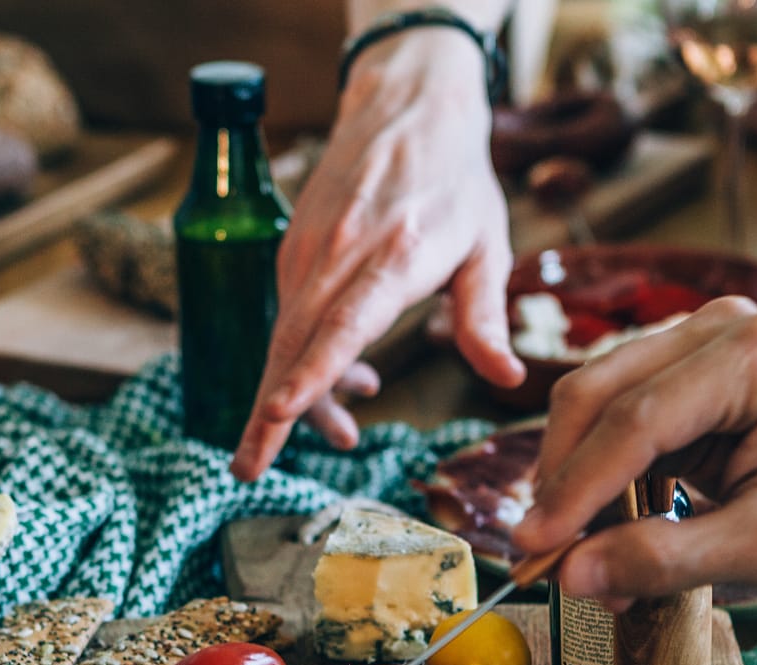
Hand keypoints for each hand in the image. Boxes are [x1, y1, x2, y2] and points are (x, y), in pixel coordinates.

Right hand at [230, 31, 523, 479]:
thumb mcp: (488, 245)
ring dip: (300, 394)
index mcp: (394, 253)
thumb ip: (488, 317)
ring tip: (345, 434)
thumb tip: (507, 378)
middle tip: (248, 470)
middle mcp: (339, 254)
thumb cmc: (456, 177)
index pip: (341, 323)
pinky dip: (310, 359)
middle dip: (267, 413)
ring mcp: (309, 251)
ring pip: (286, 339)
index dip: (311, 373)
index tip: (279, 413)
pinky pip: (292, 320)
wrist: (405, 103)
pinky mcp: (295, 251)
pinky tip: (352, 380)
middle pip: (291, 345)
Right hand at [511, 298, 756, 606]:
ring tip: (579, 561)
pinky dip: (601, 482)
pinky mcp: (691, 380)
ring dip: (576, 485)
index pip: (634, 419)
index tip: (534, 551)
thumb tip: (571, 575)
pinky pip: (619, 425)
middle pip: (598, 397)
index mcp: (753, 353)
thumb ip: (666, 560)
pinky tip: (603, 537)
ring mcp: (702, 346)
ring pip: (597, 408)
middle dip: (563, 483)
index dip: (574, 489)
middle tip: (541, 561)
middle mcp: (720, 328)